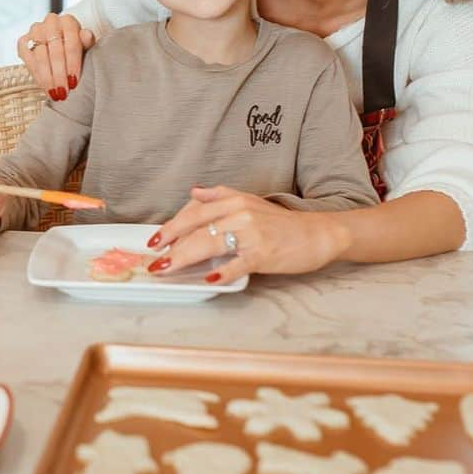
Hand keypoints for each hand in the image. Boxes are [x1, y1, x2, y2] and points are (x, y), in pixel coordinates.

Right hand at [17, 13, 94, 99]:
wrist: (59, 44)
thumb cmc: (75, 47)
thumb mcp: (85, 46)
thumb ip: (87, 41)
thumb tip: (87, 35)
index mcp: (68, 21)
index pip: (71, 44)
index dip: (72, 65)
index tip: (74, 82)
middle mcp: (51, 23)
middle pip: (55, 51)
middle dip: (60, 75)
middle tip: (63, 92)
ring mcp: (35, 31)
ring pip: (40, 56)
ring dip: (47, 78)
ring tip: (54, 93)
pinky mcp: (24, 41)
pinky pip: (28, 60)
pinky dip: (37, 75)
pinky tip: (44, 87)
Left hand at [147, 186, 351, 283]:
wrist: (318, 234)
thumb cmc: (281, 223)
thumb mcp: (249, 201)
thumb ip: (220, 197)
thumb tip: (193, 192)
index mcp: (233, 199)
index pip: (194, 212)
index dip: (171, 227)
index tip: (155, 240)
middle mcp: (240, 212)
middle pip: (196, 227)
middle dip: (170, 244)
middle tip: (154, 260)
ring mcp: (252, 233)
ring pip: (209, 243)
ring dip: (184, 258)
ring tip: (167, 270)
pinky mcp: (264, 253)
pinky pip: (238, 263)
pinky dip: (222, 272)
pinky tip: (208, 281)